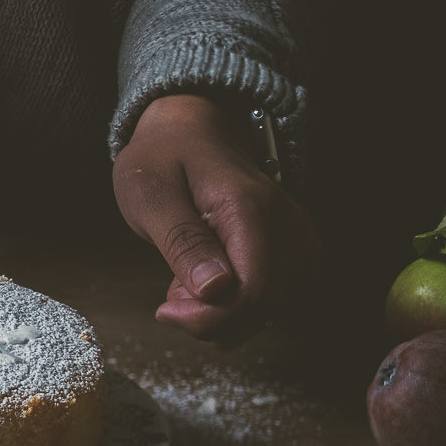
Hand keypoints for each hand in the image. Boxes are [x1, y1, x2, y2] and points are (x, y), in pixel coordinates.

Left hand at [112, 93, 319, 338]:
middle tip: (171, 292)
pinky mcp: (293, 247)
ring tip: (189, 278)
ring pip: (273, 308)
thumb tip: (215, 289)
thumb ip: (182, 241)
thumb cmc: (164, 155)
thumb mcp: (151, 193)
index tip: (167, 311)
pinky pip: (275, 297)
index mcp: (250, 207)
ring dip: (225, 312)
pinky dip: (239, 303)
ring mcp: (295, 236)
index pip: (252, 290)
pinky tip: (212, 281)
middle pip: (265, 305)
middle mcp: (285, 223)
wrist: (189, 127)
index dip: (210, 317)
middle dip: (213, 317)